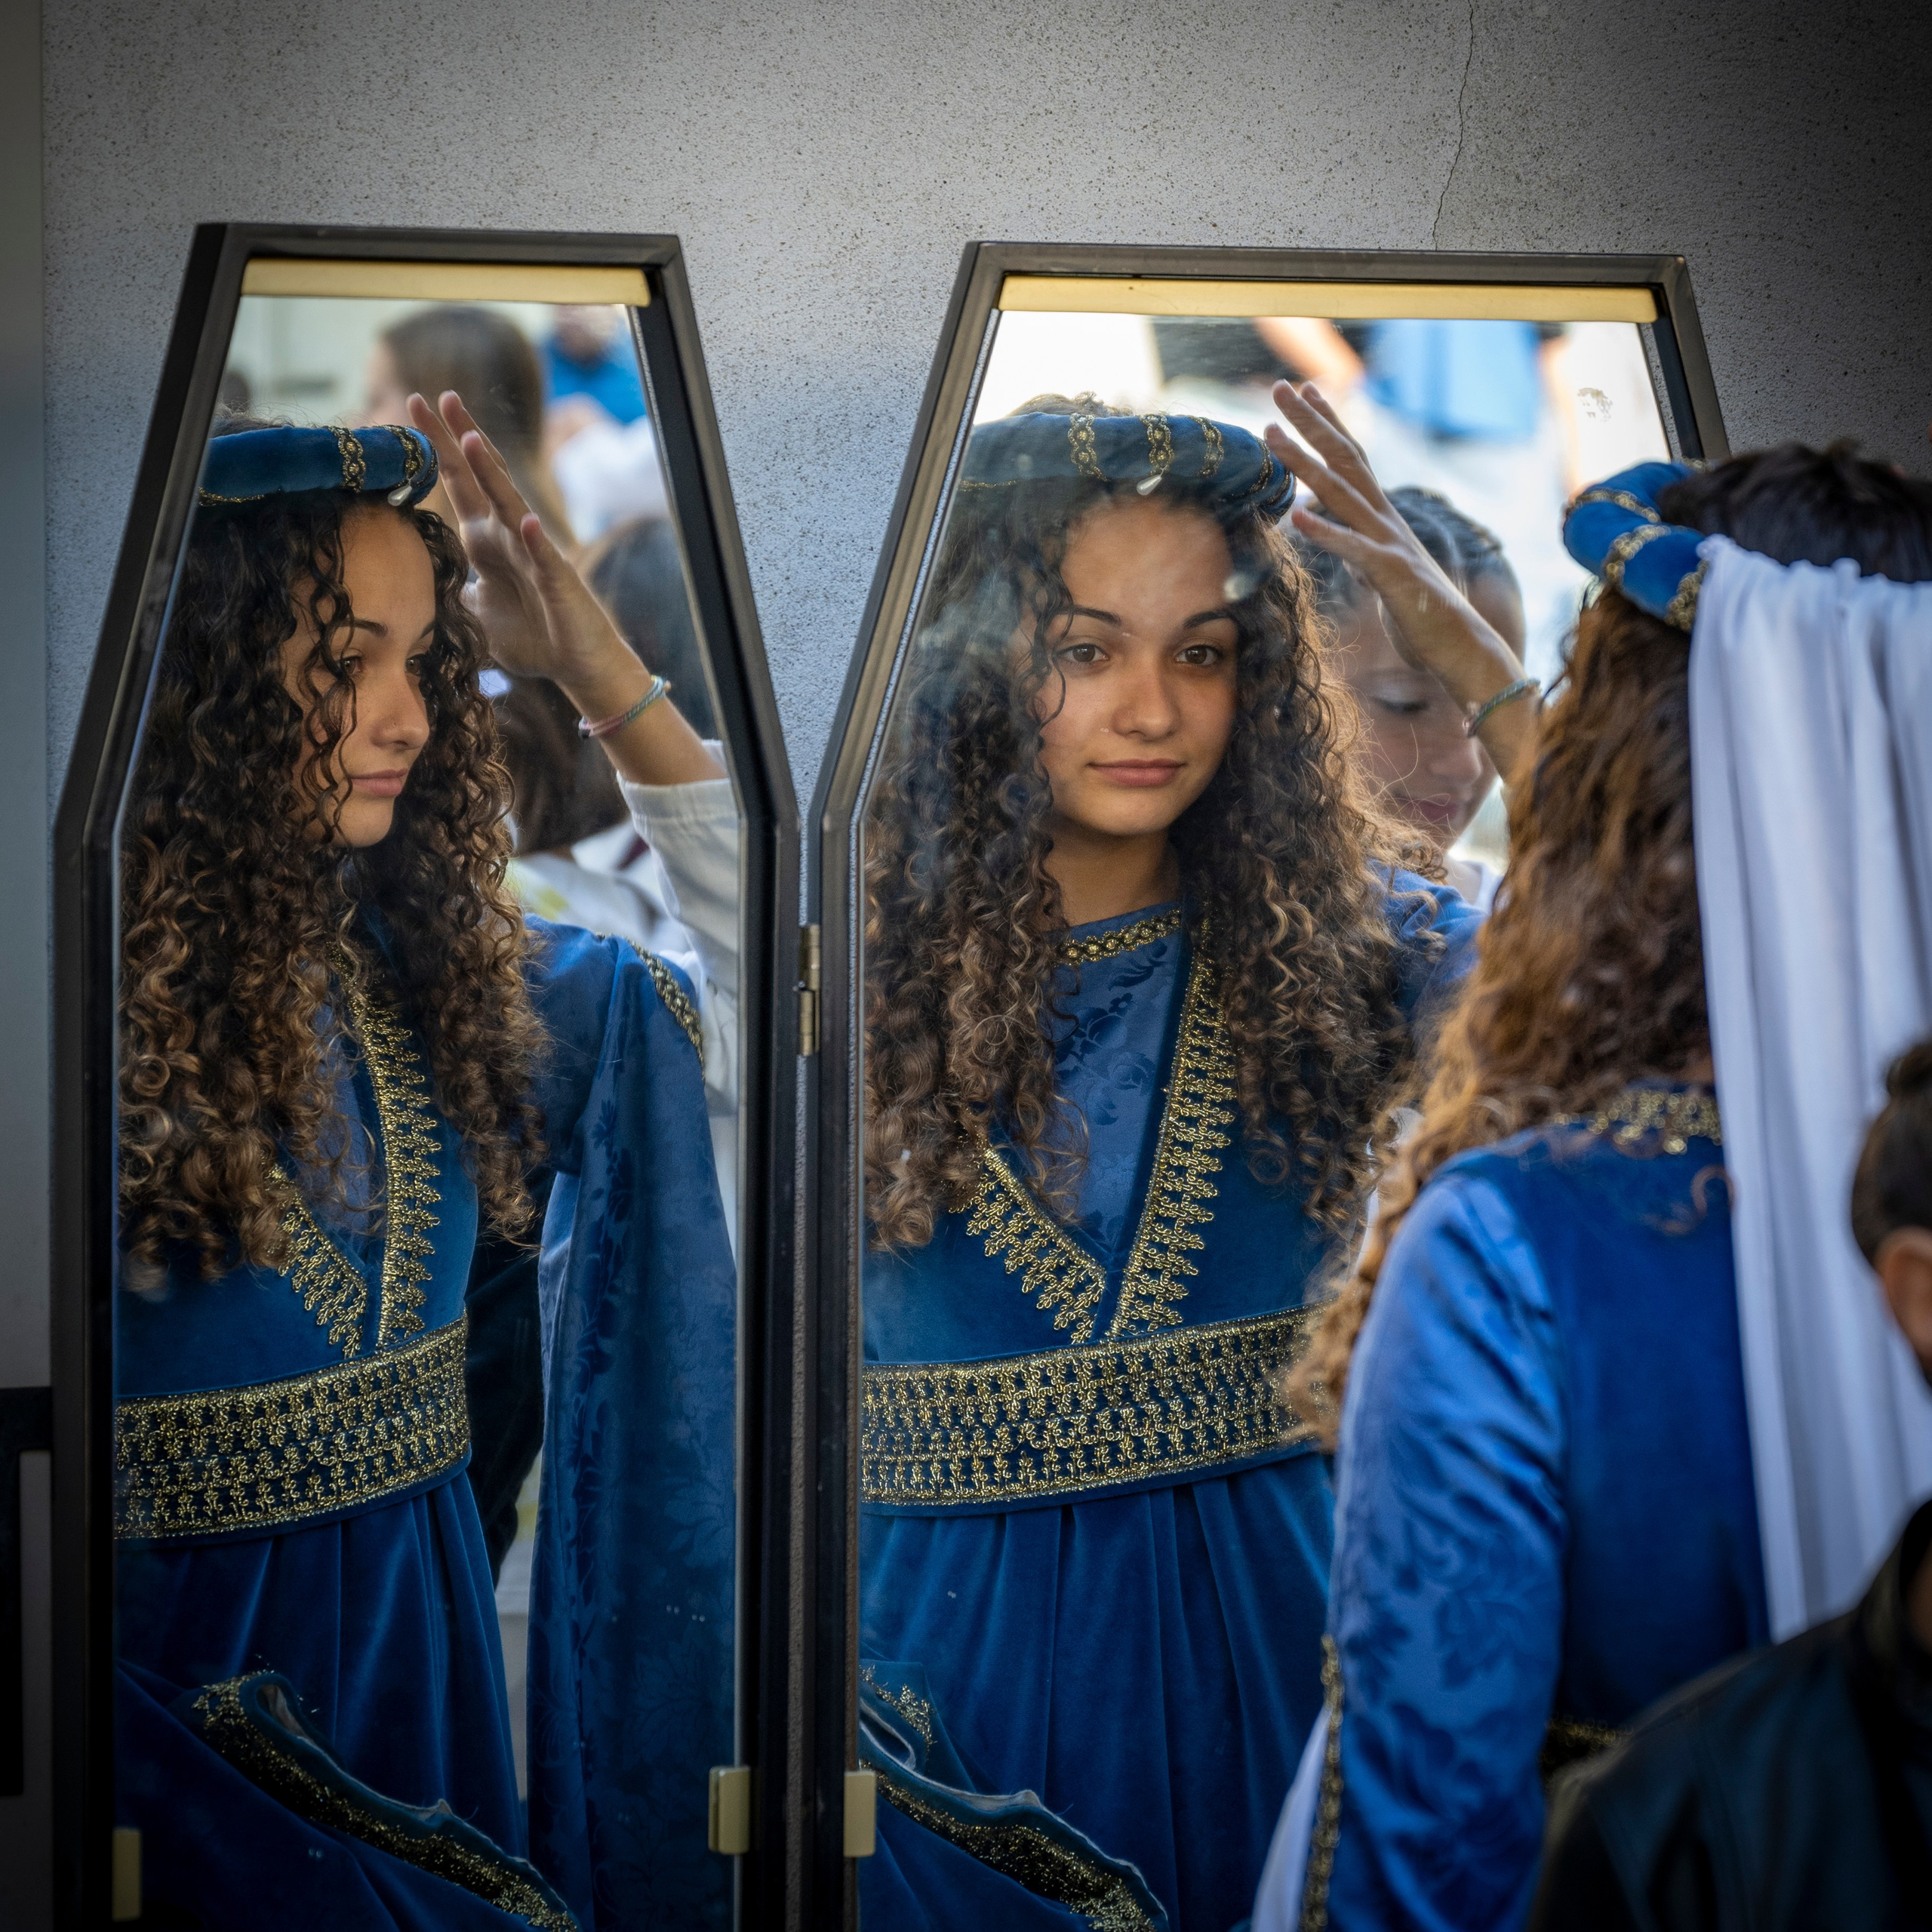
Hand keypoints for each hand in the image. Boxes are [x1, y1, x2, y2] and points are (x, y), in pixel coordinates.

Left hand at [406, 391, 632, 700]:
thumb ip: (446, 589)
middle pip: (482, 476)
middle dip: (460, 437)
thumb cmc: (530, 636)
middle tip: (438, 395)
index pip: (458, 482)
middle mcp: (508, 534)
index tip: (411, 404)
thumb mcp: (473, 611)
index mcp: (485, 538)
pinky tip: (524, 521)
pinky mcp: (558, 580)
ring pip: (510, 505)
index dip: (437, 446)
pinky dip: (535, 539)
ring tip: (472, 439)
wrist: (574, 663)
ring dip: (491, 473)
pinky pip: (545, 557)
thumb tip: (410, 583)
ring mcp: (534, 552)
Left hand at [1267, 380, 1536, 785]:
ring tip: (1272, 435)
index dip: (1327, 424)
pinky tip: (1297, 515)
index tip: (1303, 392)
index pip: (1352, 459)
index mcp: (1383, 519)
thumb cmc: (1420, 616)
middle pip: (1345, 460)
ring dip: (1304, 462)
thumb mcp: (1380, 572)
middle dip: (1311, 422)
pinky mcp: (1393, 575)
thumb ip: (1356, 546)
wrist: (1462, 649)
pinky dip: (1326, 532)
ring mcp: (1391, 544)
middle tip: (1279, 388)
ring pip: (1342, 494)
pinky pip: (1354, 550)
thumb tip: (1328, 529)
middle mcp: (1386, 521)